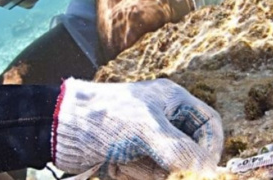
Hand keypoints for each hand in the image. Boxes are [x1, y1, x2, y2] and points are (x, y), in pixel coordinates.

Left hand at [52, 78, 222, 178]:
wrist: (62, 129)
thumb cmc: (106, 117)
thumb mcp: (148, 131)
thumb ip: (181, 151)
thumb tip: (209, 171)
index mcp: (173, 100)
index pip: (209, 124)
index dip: (211, 148)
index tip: (202, 168)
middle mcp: (164, 118)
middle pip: (190, 151)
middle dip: (175, 167)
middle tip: (159, 171)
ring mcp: (148, 139)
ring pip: (169, 168)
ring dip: (150, 172)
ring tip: (125, 163)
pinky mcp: (133, 156)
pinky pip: (148, 172)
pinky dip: (136, 174)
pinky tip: (117, 167)